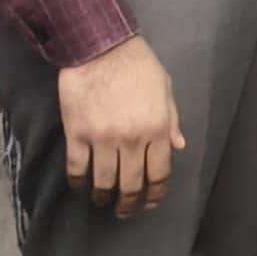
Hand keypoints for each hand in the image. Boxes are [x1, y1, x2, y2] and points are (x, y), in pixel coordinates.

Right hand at [54, 36, 185, 219]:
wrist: (100, 45)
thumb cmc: (136, 64)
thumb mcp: (165, 89)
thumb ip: (171, 120)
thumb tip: (179, 146)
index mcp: (157, 129)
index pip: (159, 175)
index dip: (154, 196)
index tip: (148, 204)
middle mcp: (132, 139)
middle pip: (132, 185)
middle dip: (129, 204)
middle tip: (125, 211)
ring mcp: (103, 138)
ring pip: (104, 182)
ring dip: (103, 197)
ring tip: (102, 201)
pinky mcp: (78, 133)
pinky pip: (77, 168)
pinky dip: (79, 182)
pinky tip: (81, 186)